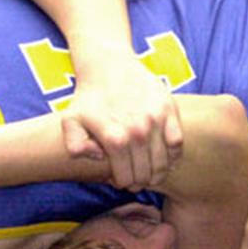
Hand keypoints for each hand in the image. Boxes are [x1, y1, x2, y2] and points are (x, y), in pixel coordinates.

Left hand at [62, 55, 182, 190]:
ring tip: (150, 174)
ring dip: (157, 173)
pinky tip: (164, 157)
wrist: (107, 65)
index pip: (125, 176)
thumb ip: (75, 146)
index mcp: (114, 138)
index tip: (120, 181)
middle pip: (145, 173)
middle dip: (139, 182)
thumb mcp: (70, 121)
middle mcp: (137, 130)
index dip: (122, 183)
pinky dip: (173, 155)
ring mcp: (155, 119)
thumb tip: (98, 157)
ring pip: (163, 162)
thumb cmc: (88, 98)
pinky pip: (177, 143)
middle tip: (136, 181)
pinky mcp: (169, 109)